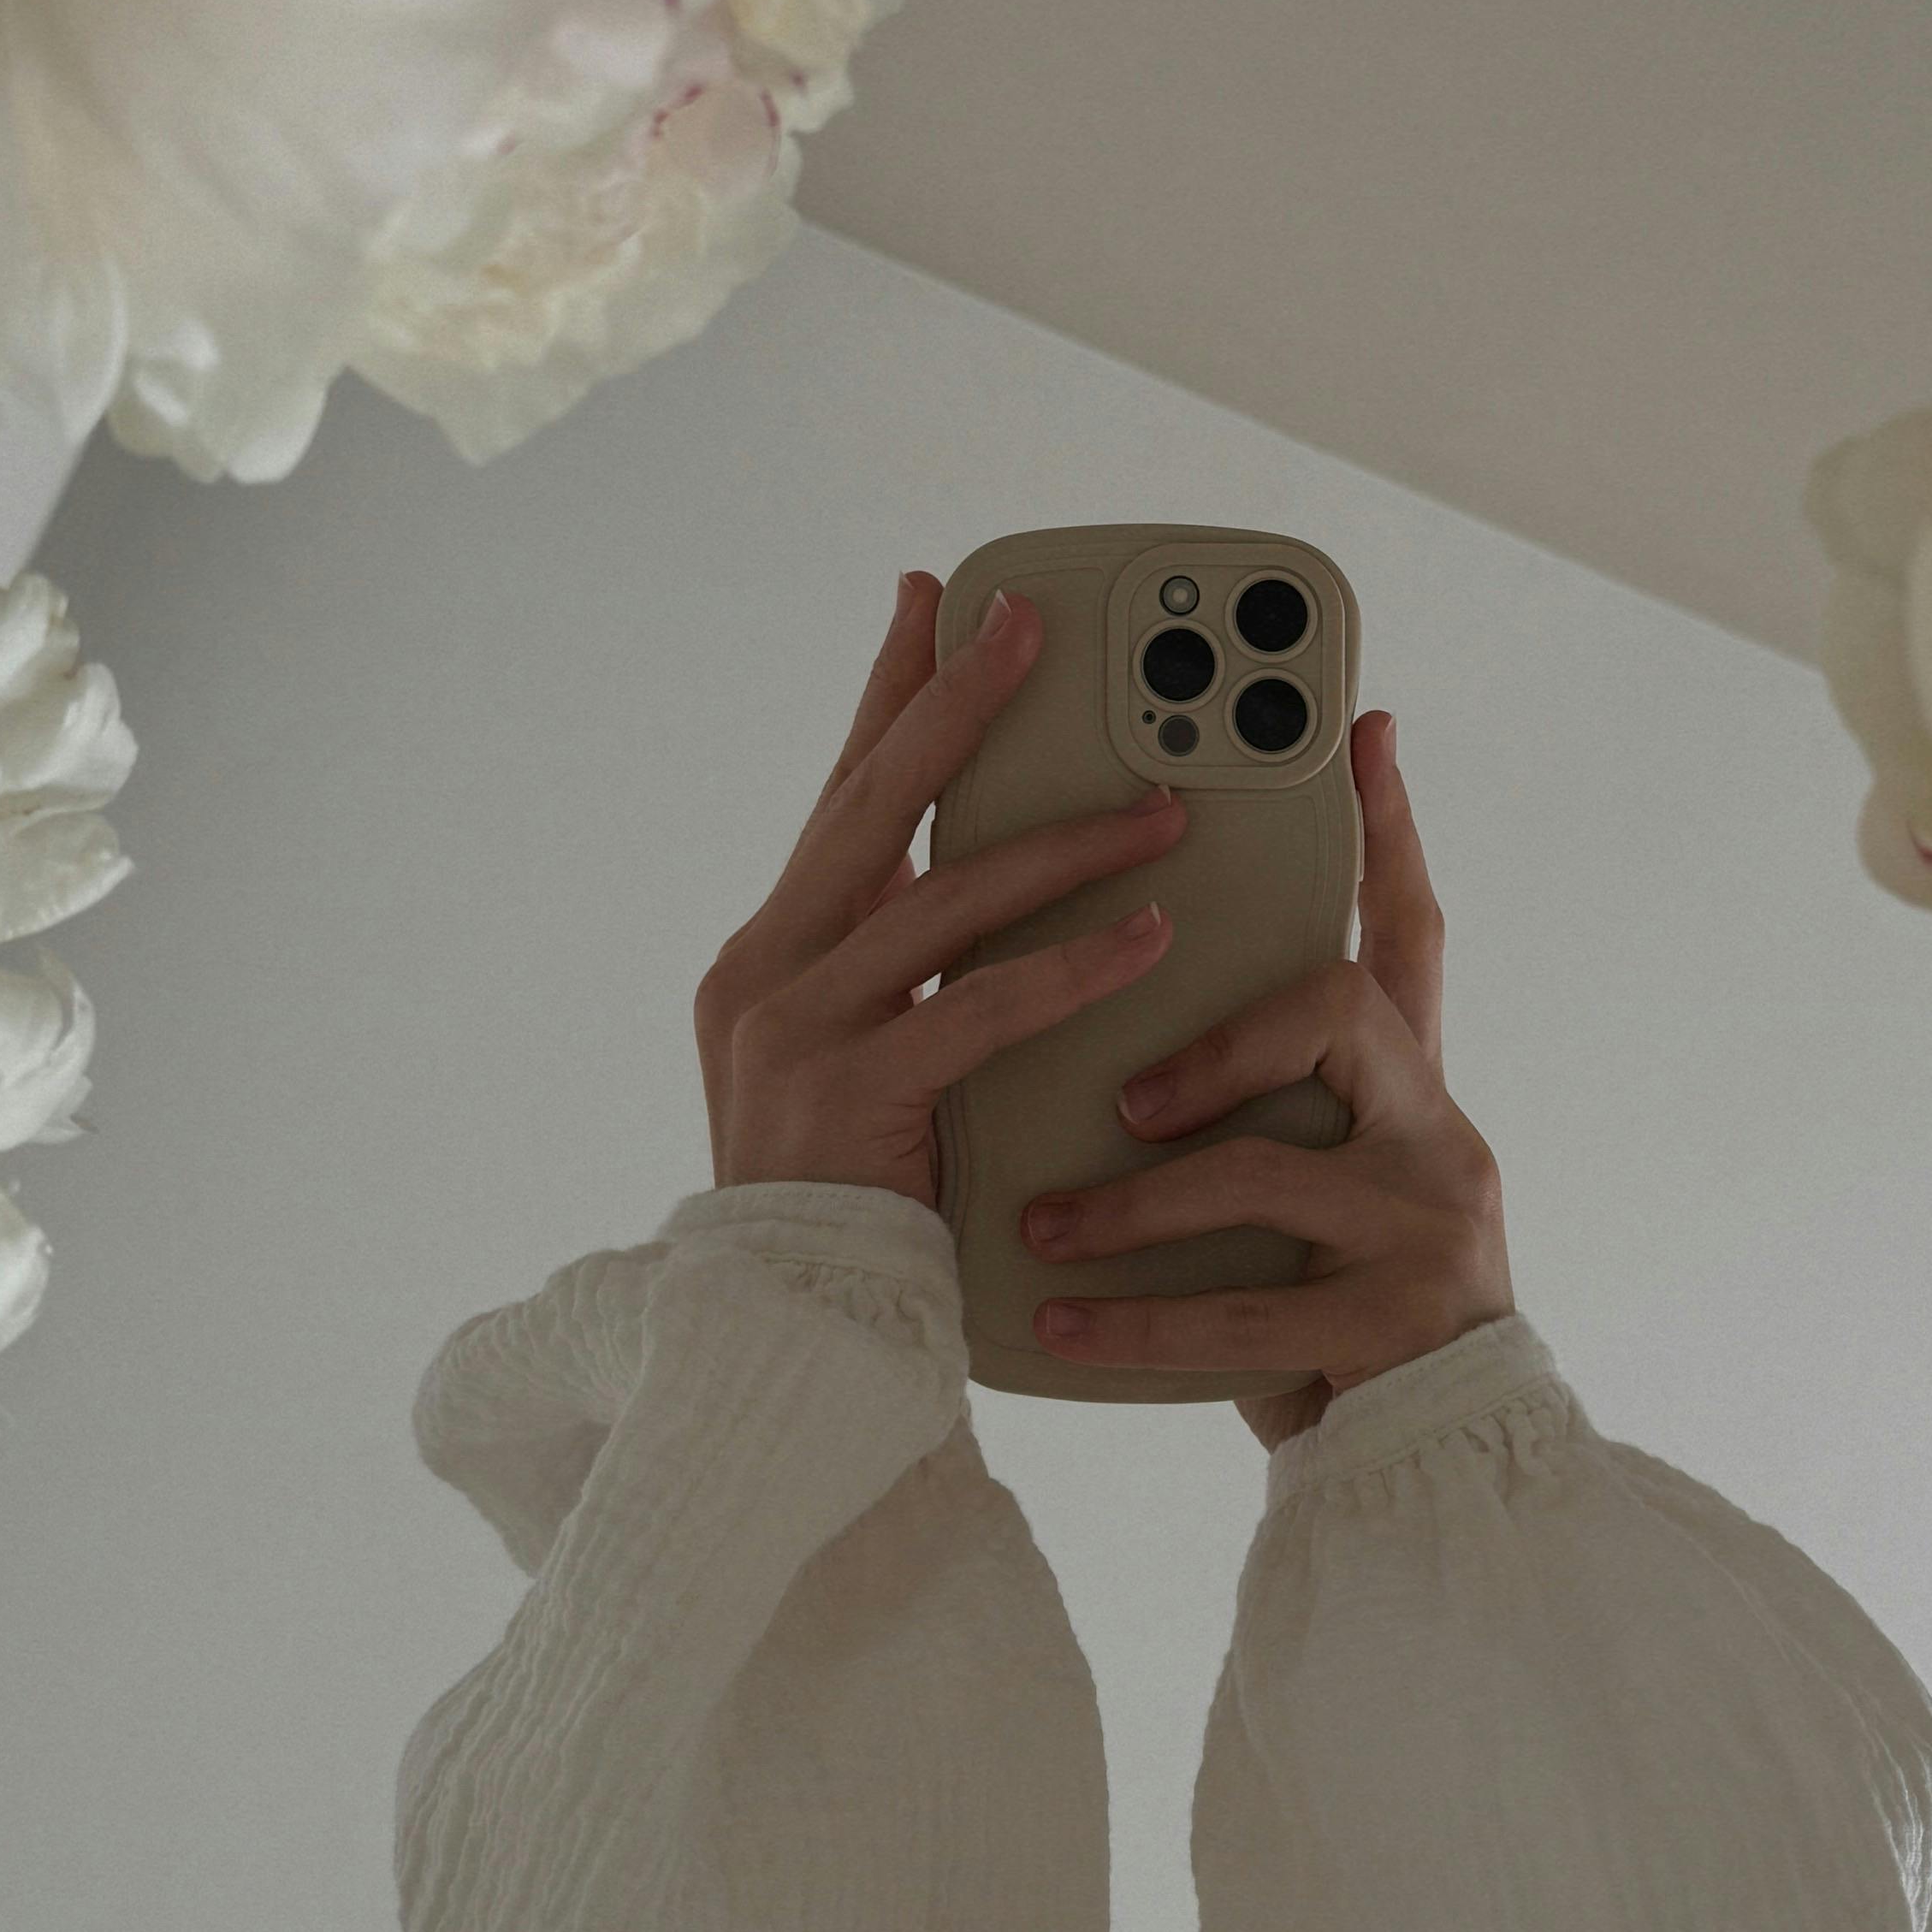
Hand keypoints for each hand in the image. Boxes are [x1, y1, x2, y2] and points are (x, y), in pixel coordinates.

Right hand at [696, 574, 1188, 1208]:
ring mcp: (794, 1027)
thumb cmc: (847, 1206)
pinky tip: (1144, 937)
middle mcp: (766, 970)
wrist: (781, 1332)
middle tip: (1030, 622)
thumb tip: (988, 883)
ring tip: (1165, 811)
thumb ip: (908, 977)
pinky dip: (1066, 966)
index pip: (844, 798)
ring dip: (1063, 845)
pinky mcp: (847, 1090)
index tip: (931, 599)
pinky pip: (975, 1005)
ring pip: (943, 897)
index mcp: (771, 953)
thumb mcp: (865, 1062)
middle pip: (875, 803)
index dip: (889, 695)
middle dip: (957, 701)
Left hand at [1021, 710, 1509, 1445]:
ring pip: (1267, 1169)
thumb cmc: (1330, 1302)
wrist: (1419, 1467)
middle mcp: (1438, 1135)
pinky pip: (1246, 1310)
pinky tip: (1056, 1321)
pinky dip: (1137, 1318)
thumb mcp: (1303, 1176)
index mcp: (1407, 1087)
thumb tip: (1108, 1014)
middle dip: (1222, 1038)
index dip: (1383, 828)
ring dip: (1139, 1204)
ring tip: (1046, 1225)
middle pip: (1344, 1009)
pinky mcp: (1396, 1324)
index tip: (1360, 729)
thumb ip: (1251, 1089)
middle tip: (1126, 1095)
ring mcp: (1428, 1228)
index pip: (1403, 930)